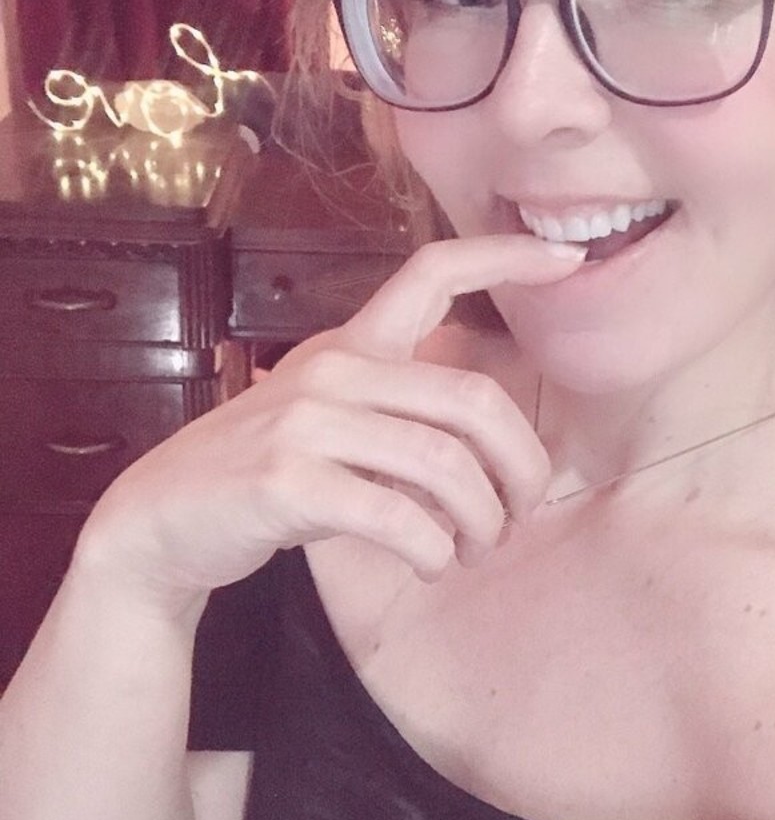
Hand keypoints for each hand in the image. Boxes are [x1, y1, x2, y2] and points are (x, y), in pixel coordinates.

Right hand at [74, 236, 584, 620]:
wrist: (160, 522)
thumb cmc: (266, 475)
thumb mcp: (333, 426)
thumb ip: (404, 424)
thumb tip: (496, 465)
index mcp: (351, 346)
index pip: (433, 271)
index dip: (506, 257)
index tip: (570, 256)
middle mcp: (333, 369)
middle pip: (473, 399)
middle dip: (520, 465)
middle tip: (520, 513)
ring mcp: (306, 421)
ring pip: (444, 463)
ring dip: (481, 519)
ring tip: (475, 548)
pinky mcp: (287, 481)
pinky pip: (397, 515)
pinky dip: (432, 548)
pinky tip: (431, 563)